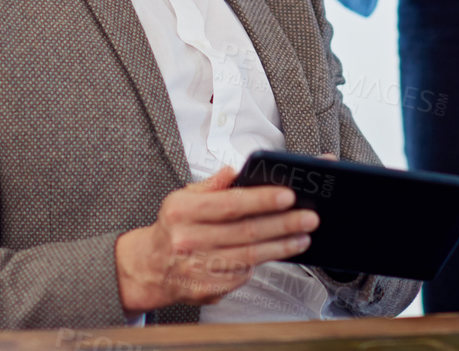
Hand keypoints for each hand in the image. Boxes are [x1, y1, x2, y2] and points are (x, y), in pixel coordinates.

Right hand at [115, 166, 317, 314]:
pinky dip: (263, 262)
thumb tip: (234, 170)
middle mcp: (188, 240)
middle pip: (245, 232)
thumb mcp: (183, 197)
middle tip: (308, 217)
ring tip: (303, 236)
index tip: (288, 195)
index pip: (230, 204)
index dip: (261, 200)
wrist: (150, 267)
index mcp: (182, 211)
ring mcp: (197, 268)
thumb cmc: (175, 226)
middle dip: (282, 224)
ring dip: (281, 246)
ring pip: (249, 256)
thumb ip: (212, 185)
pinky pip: (242, 274)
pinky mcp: (207, 289)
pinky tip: (279, 253)